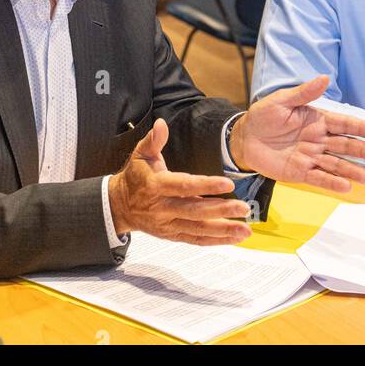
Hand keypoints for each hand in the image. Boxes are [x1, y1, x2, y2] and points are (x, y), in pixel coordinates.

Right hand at [108, 117, 252, 244]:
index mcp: (156, 186)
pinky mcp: (172, 235)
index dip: (206, 186)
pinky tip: (232, 238)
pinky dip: (215, 241)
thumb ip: (153, 140)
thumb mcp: (140, 154)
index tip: (228, 184)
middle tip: (243, 208)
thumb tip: (161, 124)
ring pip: (198, 229)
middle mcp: (162, 208)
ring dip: (223, 230)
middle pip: (195, 211)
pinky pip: (195, 240)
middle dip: (221, 211)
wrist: (119, 206)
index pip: (184, 186)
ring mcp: (167, 225)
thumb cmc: (135, 177)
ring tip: (244, 229)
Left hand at [229, 75, 364, 191]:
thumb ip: (304, 93)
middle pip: (344, 145)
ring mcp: (311, 157)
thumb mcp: (282, 101)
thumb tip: (325, 77)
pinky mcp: (301, 172)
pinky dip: (332, 183)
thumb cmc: (264, 115)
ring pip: (335, 164)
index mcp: (317, 119)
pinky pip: (319, 178)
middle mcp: (318, 139)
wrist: (245, 138)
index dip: (358, 127)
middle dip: (361, 150)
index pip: (342, 123)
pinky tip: (346, 187)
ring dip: (351, 170)